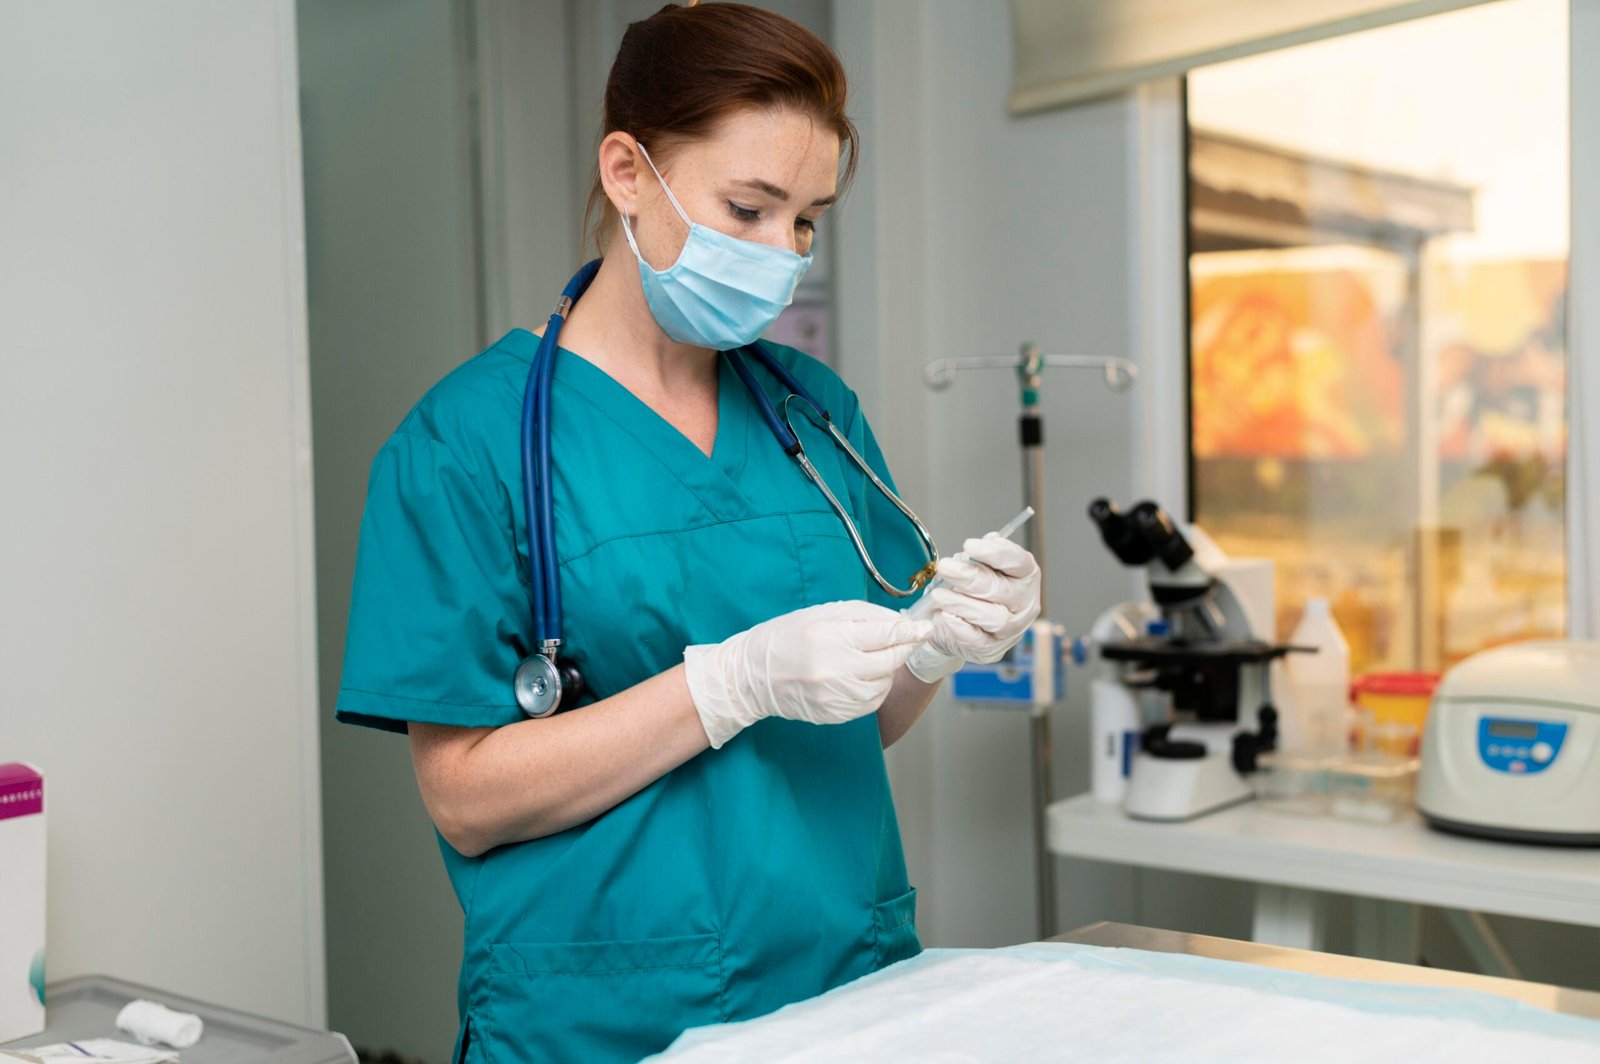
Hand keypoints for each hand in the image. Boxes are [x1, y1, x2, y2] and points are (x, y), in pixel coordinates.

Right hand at [683, 601, 932, 747]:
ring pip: (884, 683)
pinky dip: (873, 688)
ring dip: (886, 670)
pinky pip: (870, 702)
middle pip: (890, 659)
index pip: (885, 634)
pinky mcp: (835, 714)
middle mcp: (835, 669)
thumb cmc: (786, 637)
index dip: (911, 630)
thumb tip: (900, 622)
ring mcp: (835, 696)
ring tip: (870, 658)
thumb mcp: (822, 614)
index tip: (925, 627)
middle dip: (902, 648)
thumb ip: (864, 616)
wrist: (752, 676)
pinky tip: (860, 676)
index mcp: (830, 637)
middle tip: (906, 639)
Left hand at [906, 534, 1041, 682]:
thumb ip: (978, 557)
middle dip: (971, 577)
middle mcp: (1025, 603)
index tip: (969, 545)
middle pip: (1002, 590)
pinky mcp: (993, 648)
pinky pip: (978, 640)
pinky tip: (944, 615)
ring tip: (939, 594)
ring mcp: (1012, 629)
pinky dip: (959, 627)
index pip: (1018, 561)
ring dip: (963, 604)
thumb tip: (975, 549)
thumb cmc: (974, 590)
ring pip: (995, 618)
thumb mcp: (978, 567)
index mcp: (1025, 576)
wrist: (960, 625)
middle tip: (945, 567)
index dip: (995, 553)